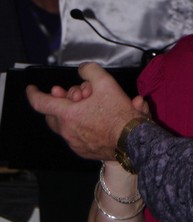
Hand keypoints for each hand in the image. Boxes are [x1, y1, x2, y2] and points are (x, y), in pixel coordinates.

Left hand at [26, 62, 143, 160]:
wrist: (133, 140)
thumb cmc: (118, 114)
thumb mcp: (106, 82)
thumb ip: (90, 71)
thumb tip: (83, 70)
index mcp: (68, 114)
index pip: (41, 103)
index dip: (34, 93)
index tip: (31, 89)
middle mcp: (67, 131)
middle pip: (52, 115)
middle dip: (58, 103)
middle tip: (74, 95)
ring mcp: (75, 143)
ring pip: (65, 126)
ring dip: (72, 114)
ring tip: (90, 106)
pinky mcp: (84, 151)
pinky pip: (76, 137)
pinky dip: (81, 126)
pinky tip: (96, 120)